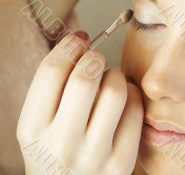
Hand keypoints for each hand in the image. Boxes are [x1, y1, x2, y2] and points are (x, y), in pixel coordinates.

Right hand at [17, 33, 142, 174]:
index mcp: (33, 130)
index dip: (69, 47)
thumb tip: (82, 40)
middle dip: (94, 57)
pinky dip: (132, 94)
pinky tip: (125, 98)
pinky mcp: (121, 162)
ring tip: (110, 80)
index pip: (51, 72)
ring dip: (115, 75)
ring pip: (115, 90)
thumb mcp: (40, 122)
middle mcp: (61, 144)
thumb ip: (54, 85)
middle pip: (85, 77)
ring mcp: (94, 155)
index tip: (78, 41)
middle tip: (96, 59)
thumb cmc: (56, 149)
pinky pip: (135, 110)